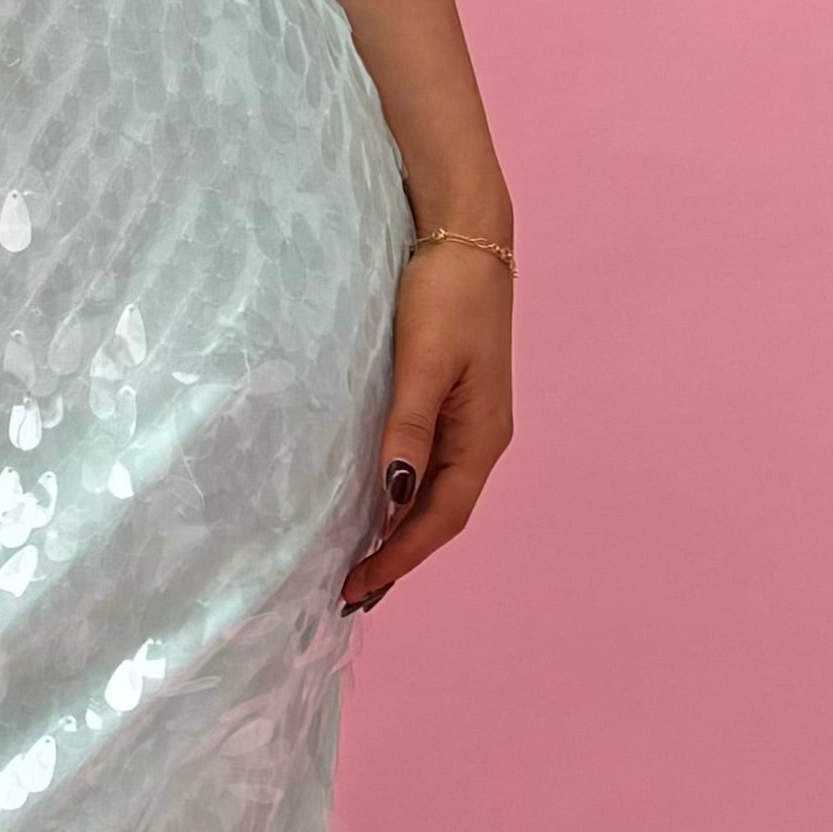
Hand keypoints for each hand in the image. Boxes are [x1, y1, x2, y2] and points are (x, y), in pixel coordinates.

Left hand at [343, 240, 511, 612]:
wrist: (468, 238)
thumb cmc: (447, 295)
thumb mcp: (425, 362)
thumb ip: (410, 427)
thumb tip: (396, 493)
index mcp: (482, 437)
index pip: (440, 518)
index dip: (400, 558)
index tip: (358, 588)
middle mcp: (482, 439)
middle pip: (441, 517)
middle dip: (399, 558)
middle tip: (350, 593)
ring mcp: (470, 423)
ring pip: (435, 497)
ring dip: (401, 534)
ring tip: (360, 566)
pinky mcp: (454, 404)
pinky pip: (429, 469)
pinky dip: (403, 500)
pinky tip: (378, 509)